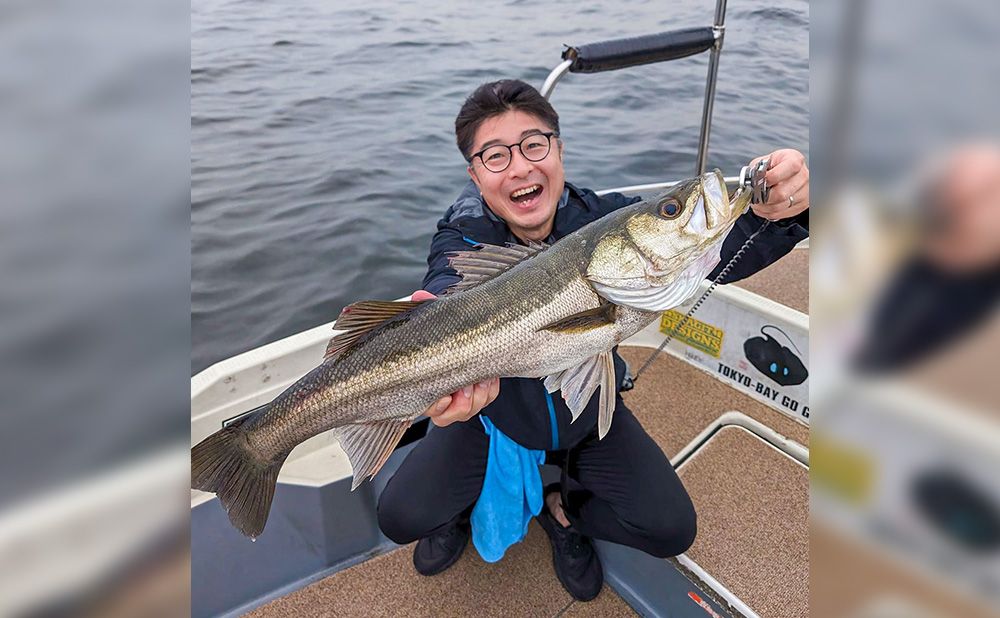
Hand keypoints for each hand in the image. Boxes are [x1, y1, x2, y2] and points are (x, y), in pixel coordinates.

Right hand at [410, 290, 501, 426]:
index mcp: (425, 383)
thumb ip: (428, 309)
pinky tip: (489, 376)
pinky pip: (487, 399)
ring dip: (478, 395)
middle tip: (469, 385)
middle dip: (463, 401)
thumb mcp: (437, 320)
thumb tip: (419, 297)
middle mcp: (441, 396)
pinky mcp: (479, 394)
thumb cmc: (446, 331)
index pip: (428, 407)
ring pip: (469, 409)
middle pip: (449, 414)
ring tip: (482, 377)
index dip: (437, 406)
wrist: (466, 332)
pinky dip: (490, 389)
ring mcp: (460, 397)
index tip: (445, 396)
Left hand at [748, 149, 808, 220]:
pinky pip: (780, 214)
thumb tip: (750, 182)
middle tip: (754, 195)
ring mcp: (805, 192)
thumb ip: (756, 169)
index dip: (765, 181)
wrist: (792, 171)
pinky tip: (763, 206)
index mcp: (794, 160)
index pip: (778, 174)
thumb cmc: (778, 165)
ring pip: (779, 207)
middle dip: (762, 197)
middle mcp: (803, 177)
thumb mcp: (766, 160)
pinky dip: (767, 212)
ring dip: (763, 207)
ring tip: (757, 201)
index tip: (757, 182)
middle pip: (780, 195)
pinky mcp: (802, 205)